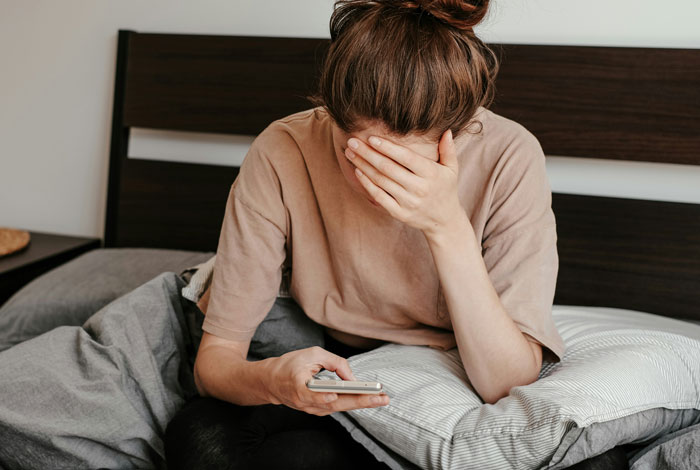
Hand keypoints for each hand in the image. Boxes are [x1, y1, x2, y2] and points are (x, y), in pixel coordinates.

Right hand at [265, 346, 389, 415]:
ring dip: (361, 404)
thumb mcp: (311, 354)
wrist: (271, 382)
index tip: (335, 395)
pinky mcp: (317, 410)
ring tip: (381, 398)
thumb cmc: (290, 365)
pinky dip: (353, 403)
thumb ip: (334, 362)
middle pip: (335, 404)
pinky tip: (369, 399)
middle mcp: (305, 402)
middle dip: (360, 401)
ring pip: (339, 408)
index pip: (312, 394)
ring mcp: (311, 409)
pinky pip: (337, 407)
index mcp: (298, 386)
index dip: (323, 396)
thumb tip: (352, 378)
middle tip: (381, 397)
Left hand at [346, 130, 464, 236]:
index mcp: (431, 174)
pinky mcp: (399, 213)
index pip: (406, 157)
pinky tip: (357, 171)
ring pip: (380, 181)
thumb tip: (447, 131)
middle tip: (352, 141)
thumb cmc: (445, 189)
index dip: (387, 147)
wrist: (444, 220)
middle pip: (388, 168)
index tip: (371, 138)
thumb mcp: (451, 169)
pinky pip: (379, 196)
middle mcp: (419, 188)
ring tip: (350, 153)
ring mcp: (408, 202)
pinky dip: (367, 184)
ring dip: (363, 165)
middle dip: (368, 153)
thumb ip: (448, 150)